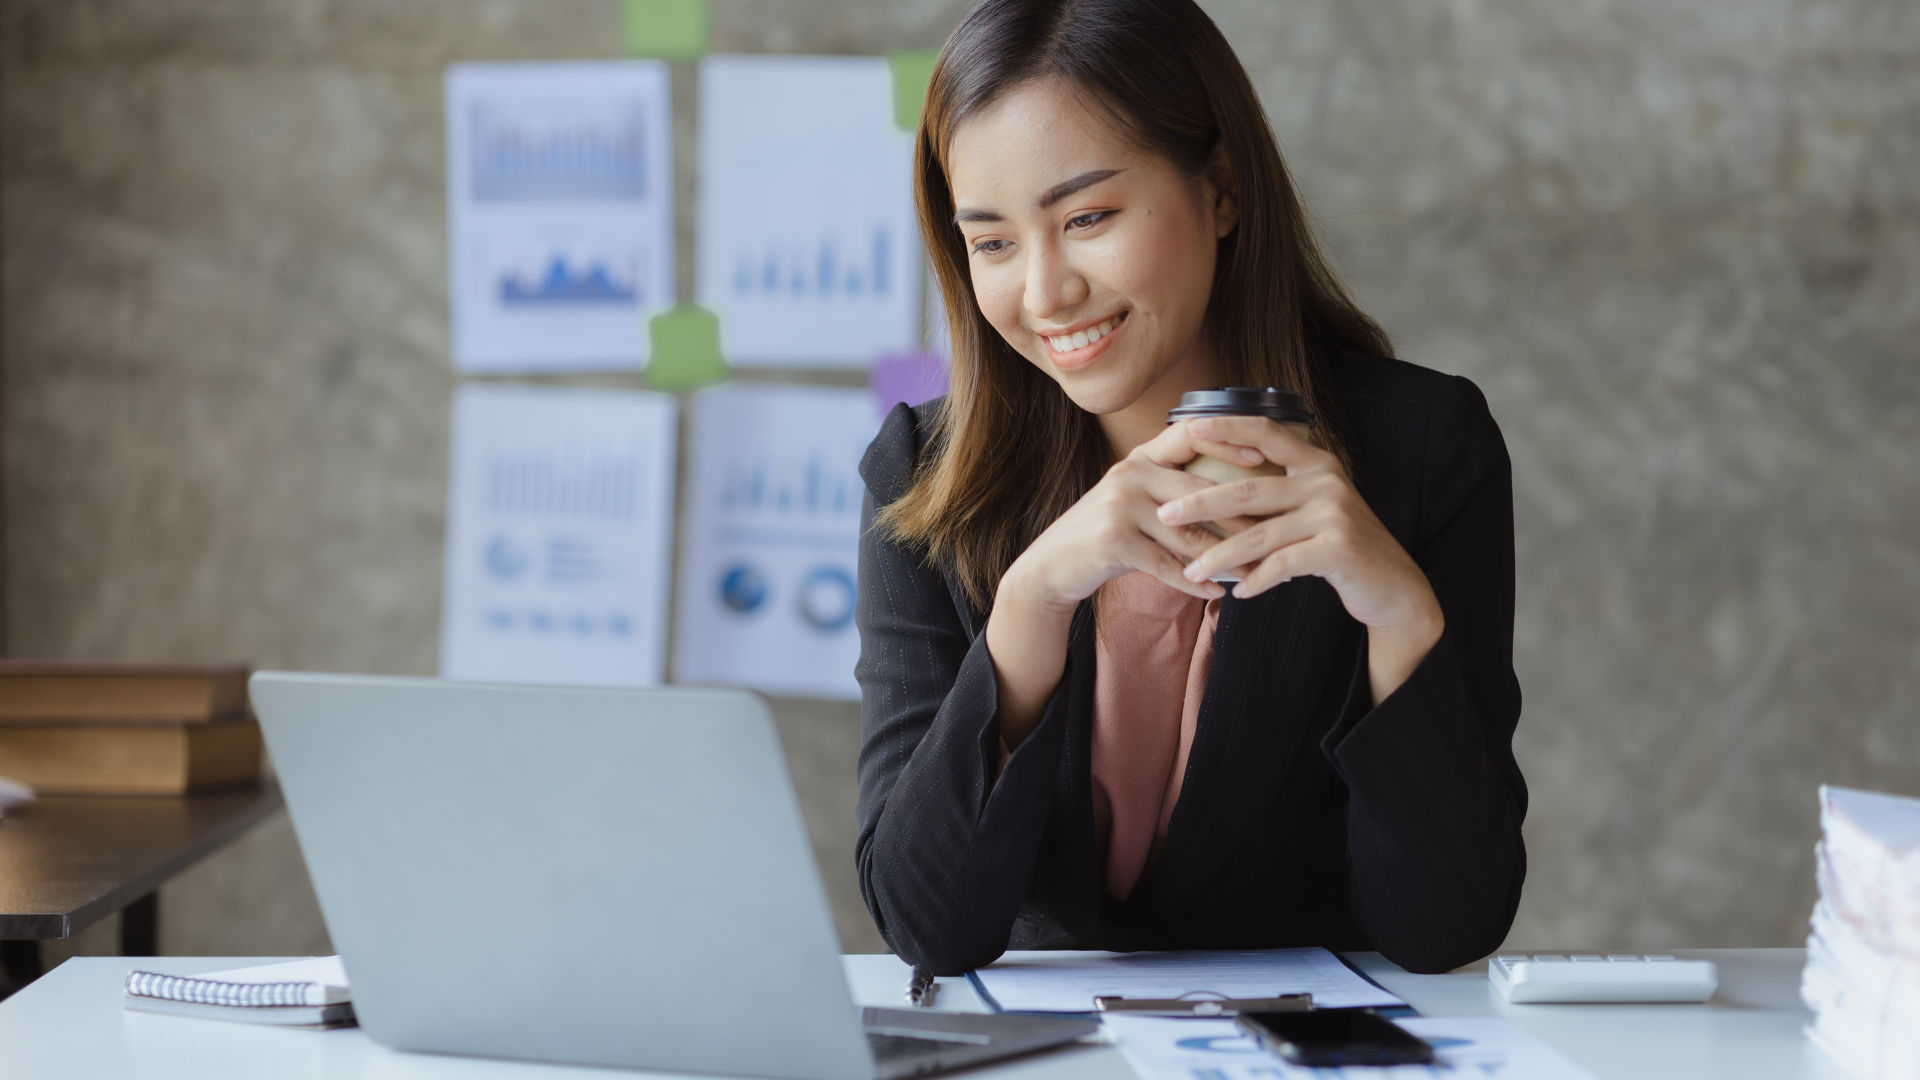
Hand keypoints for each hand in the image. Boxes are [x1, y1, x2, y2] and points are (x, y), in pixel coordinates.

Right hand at [1008, 422, 1261, 611]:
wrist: (1053, 564)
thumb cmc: (1108, 532)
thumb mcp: (1135, 497)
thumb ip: (1172, 486)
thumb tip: (1236, 491)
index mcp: (1140, 458)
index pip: (1189, 433)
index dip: (1228, 440)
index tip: (1266, 457)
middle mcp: (1129, 474)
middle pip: (1199, 490)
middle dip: (1242, 514)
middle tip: (1278, 530)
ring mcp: (1119, 506)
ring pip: (1188, 534)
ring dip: (1225, 557)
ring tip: (1256, 570)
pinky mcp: (1113, 541)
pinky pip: (1166, 565)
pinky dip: (1194, 582)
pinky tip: (1217, 592)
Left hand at [1156, 416, 1442, 638]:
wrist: (1393, 586)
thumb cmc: (1341, 547)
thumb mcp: (1314, 510)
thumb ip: (1279, 495)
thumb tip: (1217, 491)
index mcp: (1317, 463)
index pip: (1267, 432)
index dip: (1228, 427)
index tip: (1188, 428)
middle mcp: (1326, 481)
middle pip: (1249, 490)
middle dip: (1201, 503)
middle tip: (1164, 513)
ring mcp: (1334, 514)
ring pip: (1260, 534)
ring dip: (1221, 556)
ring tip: (1192, 570)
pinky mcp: (1339, 548)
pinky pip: (1283, 564)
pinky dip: (1257, 580)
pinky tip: (1237, 592)